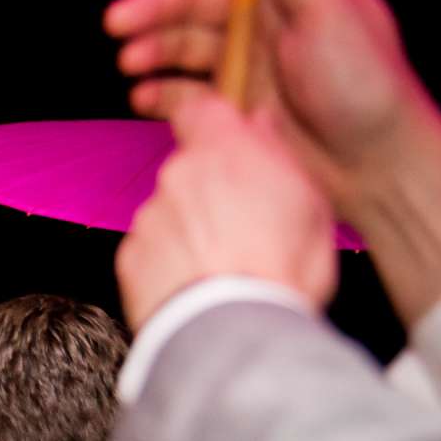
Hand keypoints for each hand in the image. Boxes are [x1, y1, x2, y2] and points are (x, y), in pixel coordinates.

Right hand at [106, 0, 424, 209]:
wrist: (375, 164)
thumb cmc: (364, 84)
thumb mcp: (329, 10)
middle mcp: (266, 29)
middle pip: (196, 10)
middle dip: (154, 16)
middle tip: (119, 27)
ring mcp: (251, 71)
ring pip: (187, 50)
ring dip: (154, 53)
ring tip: (131, 67)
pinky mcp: (238, 113)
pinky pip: (188, 97)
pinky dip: (162, 94)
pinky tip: (144, 98)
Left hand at [117, 92, 337, 330]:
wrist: (234, 333)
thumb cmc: (282, 270)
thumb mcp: (311, 204)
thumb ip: (279, 156)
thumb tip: (260, 127)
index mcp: (227, 152)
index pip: (200, 107)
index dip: (201, 115)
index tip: (205, 127)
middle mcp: (179, 177)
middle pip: (189, 170)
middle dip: (210, 191)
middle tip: (243, 228)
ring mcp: (150, 218)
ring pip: (170, 214)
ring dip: (190, 233)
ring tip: (223, 268)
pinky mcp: (130, 259)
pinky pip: (150, 252)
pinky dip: (168, 266)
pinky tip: (197, 287)